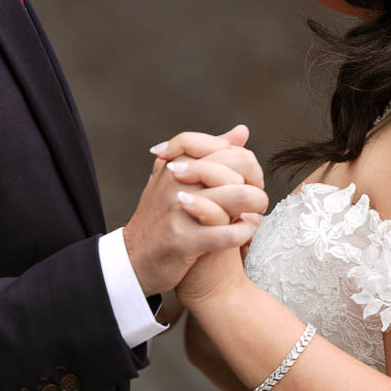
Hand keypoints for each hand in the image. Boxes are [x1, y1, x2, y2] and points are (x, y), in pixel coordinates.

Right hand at [122, 127, 266, 295]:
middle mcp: (175, 180)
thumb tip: (242, 131)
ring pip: (237, 196)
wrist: (134, 259)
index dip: (244, 161)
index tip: (249, 178)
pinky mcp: (184, 240)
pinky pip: (228, 232)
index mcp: (175, 161)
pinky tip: (246, 233)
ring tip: (256, 214)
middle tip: (257, 198)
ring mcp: (179, 209)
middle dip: (254, 182)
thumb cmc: (162, 217)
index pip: (223, 147)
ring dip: (255, 204)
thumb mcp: (178, 178)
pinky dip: (244, 232)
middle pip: (235, 167)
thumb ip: (210, 153)